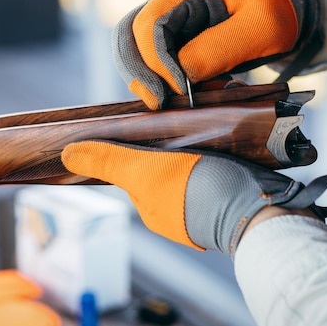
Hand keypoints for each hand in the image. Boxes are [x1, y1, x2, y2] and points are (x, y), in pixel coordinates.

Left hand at [61, 140, 320, 256]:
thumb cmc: (200, 191)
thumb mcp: (147, 171)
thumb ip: (111, 161)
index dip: (140, 143)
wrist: (260, 210)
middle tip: (186, 116)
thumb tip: (66, 153)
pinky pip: (220, 166)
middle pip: (166, 165)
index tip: (153, 120)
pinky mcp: (235, 194)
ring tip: (210, 121)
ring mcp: (208, 205)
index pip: (137, 168)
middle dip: (174, 140)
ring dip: (201, 141)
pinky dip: (222, 149)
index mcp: (154, 206)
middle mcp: (177, 210)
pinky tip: (229, 135)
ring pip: (195, 164)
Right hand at [113, 0, 315, 108]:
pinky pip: (154, 64)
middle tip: (160, 103)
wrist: (284, 11)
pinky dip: (165, 83)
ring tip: (185, 100)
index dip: (155, 59)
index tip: (179, 88)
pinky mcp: (174, 41)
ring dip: (151, 81)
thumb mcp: (259, 30)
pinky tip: (196, 93)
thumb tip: (180, 77)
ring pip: (135, 52)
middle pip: (128, 36)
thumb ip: (219, 49)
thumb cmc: (277, 13)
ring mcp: (170, 21)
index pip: (149, 23)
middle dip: (139, 72)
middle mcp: (170, 2)